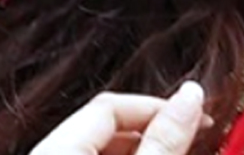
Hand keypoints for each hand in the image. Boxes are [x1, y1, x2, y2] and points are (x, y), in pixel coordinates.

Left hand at [29, 82, 210, 154]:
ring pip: (98, 149)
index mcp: (55, 148)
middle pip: (103, 126)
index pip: (110, 104)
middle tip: (194, 137)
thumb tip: (191, 95)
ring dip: (142, 150)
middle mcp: (45, 154)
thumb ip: (163, 141)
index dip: (158, 105)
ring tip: (176, 153)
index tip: (198, 114)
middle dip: (153, 129)